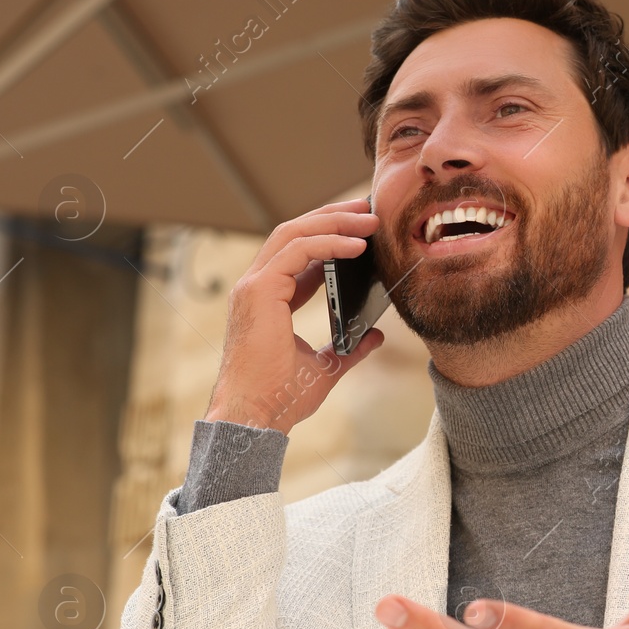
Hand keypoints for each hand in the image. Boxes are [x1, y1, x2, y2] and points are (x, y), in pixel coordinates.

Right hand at [204, 197, 384, 434]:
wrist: (255, 417)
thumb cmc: (280, 397)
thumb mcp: (326, 366)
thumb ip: (349, 347)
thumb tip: (374, 334)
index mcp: (268, 299)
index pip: (299, 254)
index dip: (331, 238)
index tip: (363, 232)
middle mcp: (257, 287)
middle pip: (295, 233)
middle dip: (333, 217)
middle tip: (369, 211)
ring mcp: (254, 286)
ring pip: (294, 234)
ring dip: (334, 222)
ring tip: (370, 221)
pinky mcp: (259, 291)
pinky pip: (296, 252)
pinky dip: (328, 243)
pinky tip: (357, 245)